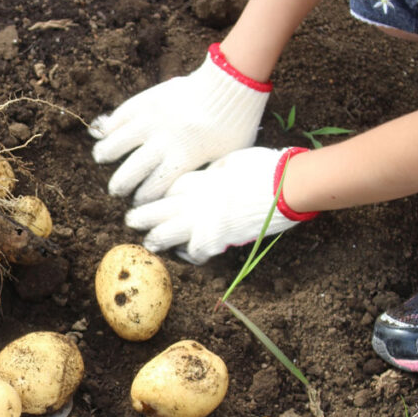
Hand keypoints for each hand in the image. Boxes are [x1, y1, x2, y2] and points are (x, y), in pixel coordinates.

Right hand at [90, 43, 271, 205]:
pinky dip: (111, 125)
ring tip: (100, 158)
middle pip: (133, 169)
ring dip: (106, 152)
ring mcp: (154, 118)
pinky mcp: (150, 99)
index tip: (138, 201)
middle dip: (120, 184)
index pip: (155, 186)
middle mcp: (165, 140)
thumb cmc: (234, 124)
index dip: (143, 197)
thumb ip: (207, 174)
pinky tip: (104, 133)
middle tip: (115, 190)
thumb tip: (190, 191)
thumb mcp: (228, 156)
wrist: (232, 83)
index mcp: (185, 157)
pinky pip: (123, 114)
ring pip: (120, 140)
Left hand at [126, 147, 317, 264]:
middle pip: (156, 209)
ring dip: (156, 239)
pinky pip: (194, 252)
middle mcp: (194, 198)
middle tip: (131, 221)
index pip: (169, 188)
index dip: (159, 195)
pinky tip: (186, 256)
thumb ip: (217, 170)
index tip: (151, 199)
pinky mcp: (214, 238)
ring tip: (149, 243)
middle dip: (142, 216)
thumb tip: (214, 174)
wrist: (286, 184)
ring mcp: (202, 219)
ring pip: (165, 232)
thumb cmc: (267, 167)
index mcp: (199, 178)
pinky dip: (190, 256)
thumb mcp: (233, 160)